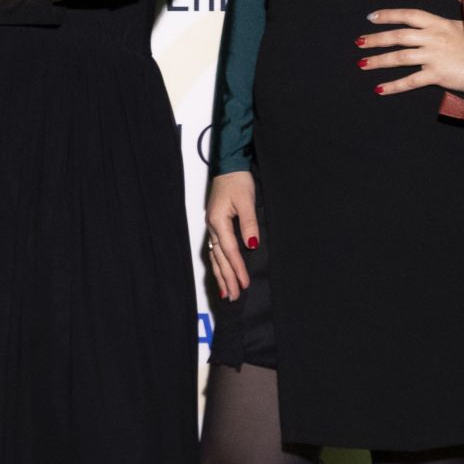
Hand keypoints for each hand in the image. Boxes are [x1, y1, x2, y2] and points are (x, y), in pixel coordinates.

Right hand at [205, 169, 258, 301]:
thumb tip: (251, 245)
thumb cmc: (237, 181)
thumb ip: (249, 224)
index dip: (237, 268)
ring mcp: (212, 226)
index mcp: (218, 221)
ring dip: (220, 275)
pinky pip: (215, 250)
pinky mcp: (215, 225)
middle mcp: (212, 226)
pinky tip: (221, 272)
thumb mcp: (246, 201)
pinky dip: (218, 264)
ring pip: (215, 256)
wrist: (228, 166)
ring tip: (226, 292)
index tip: (245, 283)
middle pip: (220, 258)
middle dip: (227, 278)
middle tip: (234, 296)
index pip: (230, 250)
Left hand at [358, 0, 463, 96]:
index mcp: (438, 23)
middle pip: (399, 36)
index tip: (371, 17)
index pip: (409, 15)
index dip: (389, 15)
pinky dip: (394, 86)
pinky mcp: (435, 75)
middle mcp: (432, 38)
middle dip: (376, 39)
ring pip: (400, 58)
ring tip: (362, 63)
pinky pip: (410, 81)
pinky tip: (379, 89)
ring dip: (379, 61)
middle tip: (359, 42)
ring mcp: (433, 57)